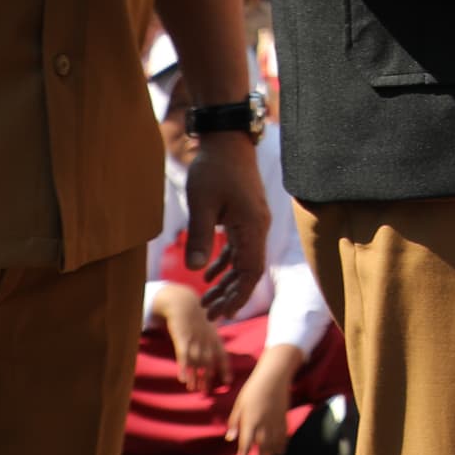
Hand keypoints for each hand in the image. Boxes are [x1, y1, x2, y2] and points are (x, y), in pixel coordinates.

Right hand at [148, 281, 226, 392]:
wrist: (183, 302)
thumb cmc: (198, 313)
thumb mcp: (212, 320)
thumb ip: (221, 327)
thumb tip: (232, 323)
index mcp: (215, 337)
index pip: (223, 355)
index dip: (225, 369)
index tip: (228, 382)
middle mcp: (206, 340)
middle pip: (209, 362)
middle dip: (207, 378)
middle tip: (205, 391)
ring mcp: (194, 339)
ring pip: (196, 362)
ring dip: (195, 376)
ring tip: (193, 388)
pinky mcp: (182, 338)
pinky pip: (183, 356)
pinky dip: (183, 368)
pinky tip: (182, 379)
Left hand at [180, 133, 272, 321]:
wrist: (227, 139)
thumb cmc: (214, 168)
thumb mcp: (202, 203)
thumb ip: (200, 237)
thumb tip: (196, 271)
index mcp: (252, 226)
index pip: (251, 272)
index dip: (238, 295)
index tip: (222, 313)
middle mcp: (258, 227)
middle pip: (249, 271)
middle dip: (231, 295)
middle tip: (210, 314)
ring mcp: (253, 221)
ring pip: (244, 260)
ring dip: (227, 281)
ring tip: (208, 300)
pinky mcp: (245, 215)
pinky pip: (240, 247)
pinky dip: (226, 263)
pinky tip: (210, 275)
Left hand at [228, 344, 301, 454]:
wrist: (274, 377)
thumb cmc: (252, 389)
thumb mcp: (239, 404)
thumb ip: (234, 422)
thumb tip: (230, 438)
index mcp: (250, 421)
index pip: (245, 444)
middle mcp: (264, 425)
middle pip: (262, 449)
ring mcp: (275, 422)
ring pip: (274, 445)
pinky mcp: (284, 419)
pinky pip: (284, 437)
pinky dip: (281, 446)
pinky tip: (279, 452)